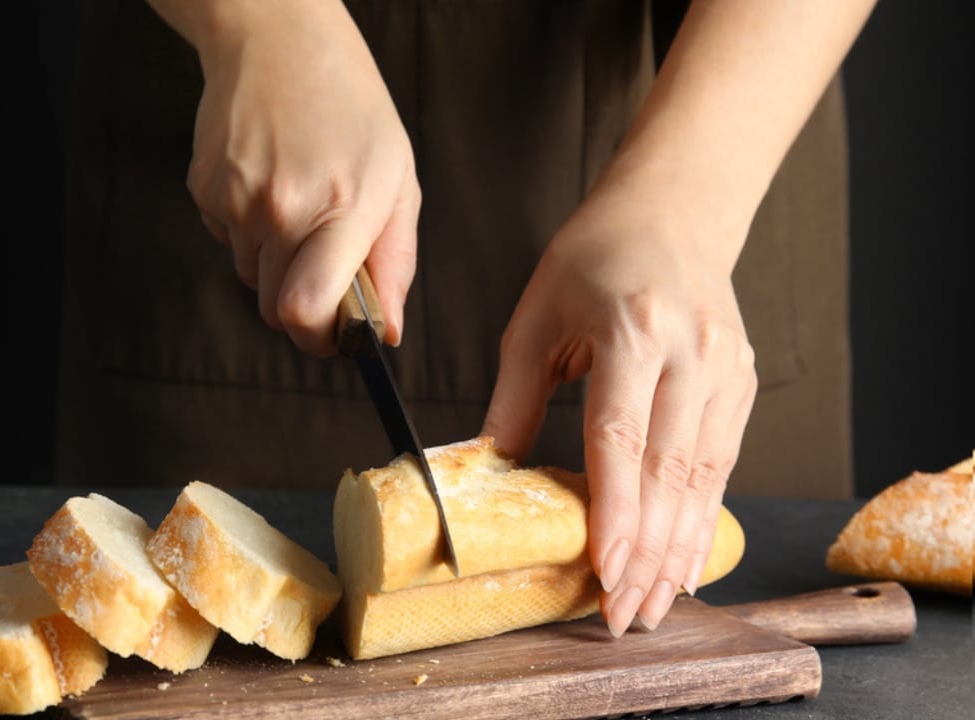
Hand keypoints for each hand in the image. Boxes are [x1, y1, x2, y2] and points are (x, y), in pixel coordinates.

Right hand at [184, 0, 418, 355]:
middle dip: (303, 302)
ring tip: (299, 201)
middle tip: (325, 260)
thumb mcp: (398, 180)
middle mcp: (281, 209)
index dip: (320, 339)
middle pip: (277, 310)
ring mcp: (235, 201)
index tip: (335, 336)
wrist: (277, 40)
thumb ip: (394, 263)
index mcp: (340, 209)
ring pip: (251, 278)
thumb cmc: (351, 109)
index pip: (307, 312)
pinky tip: (269, 182)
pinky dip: (248, 230)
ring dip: (275, 262)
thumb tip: (387, 333)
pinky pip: (226, 243)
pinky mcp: (204, 191)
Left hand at [481, 192, 756, 635]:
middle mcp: (689, 352)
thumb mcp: (535, 318)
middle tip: (625, 612)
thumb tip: (489, 470)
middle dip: (649, 551)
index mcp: (632, 330)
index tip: (604, 569)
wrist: (672, 213)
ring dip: (679, 547)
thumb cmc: (593, 259)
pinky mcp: (742, 383)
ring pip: (705, 476)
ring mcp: (725, 368)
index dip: (615, 511)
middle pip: (670, 469)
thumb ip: (514, 398)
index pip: (621, 436)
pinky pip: (723, 462)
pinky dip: (703, 516)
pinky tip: (684, 557)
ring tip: (654, 602)